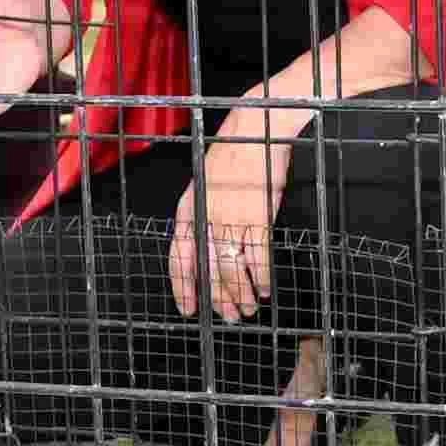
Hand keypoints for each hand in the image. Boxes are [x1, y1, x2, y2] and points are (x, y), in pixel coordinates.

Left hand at [169, 115, 293, 320]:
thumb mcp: (207, 185)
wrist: (252, 130)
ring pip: (232, 269)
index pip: (179, 257)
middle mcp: (206, 217)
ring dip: (241, 293)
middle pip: (208, 269)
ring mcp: (231, 218)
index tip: (188, 308)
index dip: (183, 287)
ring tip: (248, 308)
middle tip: (227, 316)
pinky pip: (258, 257)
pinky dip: (262, 277)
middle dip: (218, 297)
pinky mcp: (257, 216)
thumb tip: (213, 249)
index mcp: (189, 209)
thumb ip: (206, 216)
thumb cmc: (233, 156)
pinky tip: (265, 289)